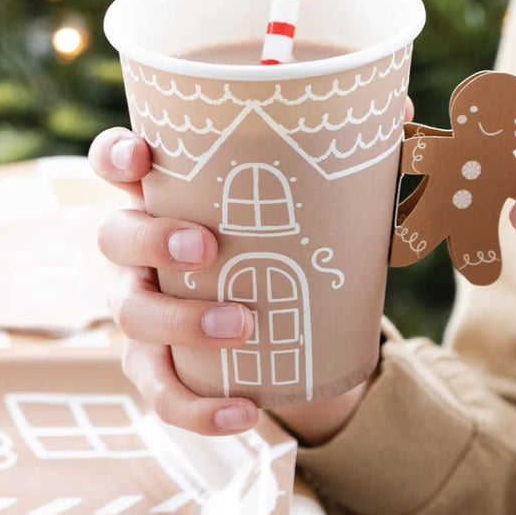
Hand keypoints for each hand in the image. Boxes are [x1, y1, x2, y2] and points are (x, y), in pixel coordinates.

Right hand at [89, 126, 373, 441]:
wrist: (299, 327)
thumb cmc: (292, 238)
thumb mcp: (321, 197)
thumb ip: (352, 153)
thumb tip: (400, 101)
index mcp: (172, 192)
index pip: (119, 162)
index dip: (116, 155)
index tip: (140, 158)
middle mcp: (142, 248)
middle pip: (114, 235)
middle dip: (152, 238)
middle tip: (208, 245)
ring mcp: (143, 307)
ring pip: (131, 315)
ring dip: (181, 320)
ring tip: (243, 324)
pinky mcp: (159, 366)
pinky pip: (161, 392)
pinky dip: (197, 408)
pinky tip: (242, 412)